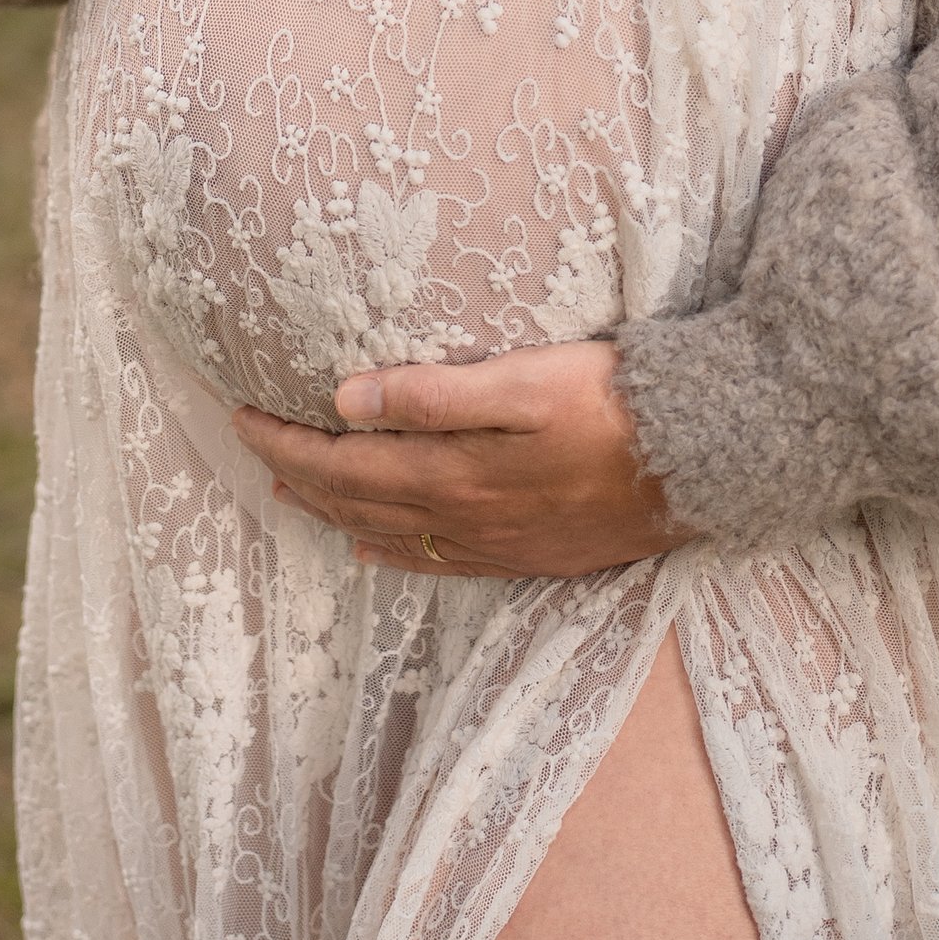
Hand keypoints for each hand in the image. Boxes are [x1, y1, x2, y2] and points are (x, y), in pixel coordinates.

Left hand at [234, 344, 684, 579]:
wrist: (699, 461)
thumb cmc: (612, 402)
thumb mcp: (523, 380)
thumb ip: (432, 393)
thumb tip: (345, 399)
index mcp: (453, 472)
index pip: (343, 461)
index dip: (286, 441)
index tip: (239, 415)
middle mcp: (464, 517)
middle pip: (356, 500)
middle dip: (298, 474)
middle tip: (250, 445)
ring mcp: (495, 542)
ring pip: (388, 531)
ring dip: (333, 512)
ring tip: (291, 492)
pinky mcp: (525, 552)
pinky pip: (437, 560)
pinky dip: (391, 552)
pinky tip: (371, 550)